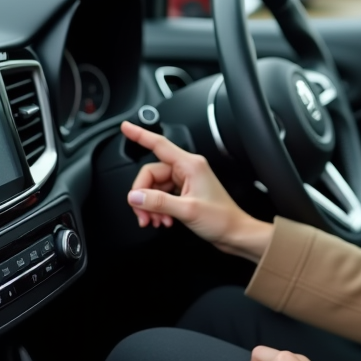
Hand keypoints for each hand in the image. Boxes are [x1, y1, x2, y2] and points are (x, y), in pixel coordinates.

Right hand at [123, 122, 272, 260]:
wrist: (234, 233)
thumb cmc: (221, 219)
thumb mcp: (187, 210)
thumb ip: (158, 202)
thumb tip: (135, 196)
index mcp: (190, 165)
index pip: (159, 144)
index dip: (140, 135)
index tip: (126, 127)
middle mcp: (187, 169)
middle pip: (151, 174)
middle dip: (143, 196)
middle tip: (143, 215)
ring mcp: (185, 180)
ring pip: (154, 187)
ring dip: (151, 206)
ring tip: (156, 221)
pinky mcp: (184, 192)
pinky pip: (162, 195)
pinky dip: (158, 209)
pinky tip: (163, 220)